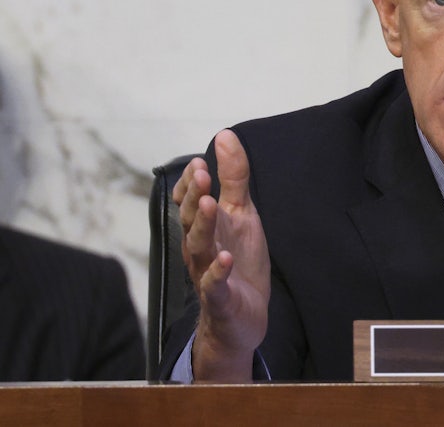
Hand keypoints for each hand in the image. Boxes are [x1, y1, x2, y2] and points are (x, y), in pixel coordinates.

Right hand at [174, 129, 270, 380]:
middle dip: (195, 196)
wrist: (243, 317)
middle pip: (191, 219)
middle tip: (203, 175)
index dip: (193, 182)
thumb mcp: (242, 214)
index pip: (190, 200)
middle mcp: (201, 247)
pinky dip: (218, 271)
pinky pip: (214, 284)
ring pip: (199, 247)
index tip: (199, 163)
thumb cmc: (239, 260)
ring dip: (203, 225)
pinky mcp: (220, 298)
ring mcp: (208, 272)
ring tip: (210, 205)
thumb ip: (234, 178)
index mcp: (206, 226)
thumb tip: (226, 136)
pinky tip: (225, 258)